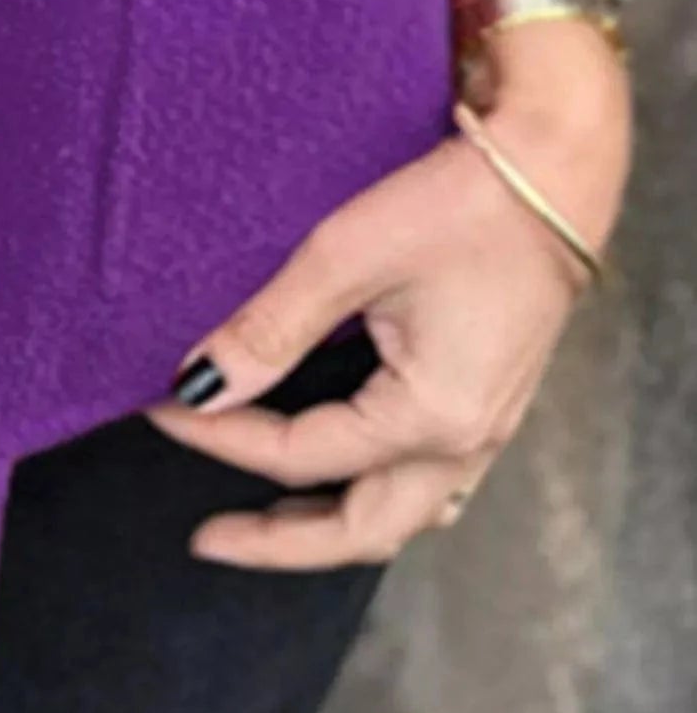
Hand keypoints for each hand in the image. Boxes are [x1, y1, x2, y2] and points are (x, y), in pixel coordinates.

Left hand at [146, 17, 631, 569]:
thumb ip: (270, 330)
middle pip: (362, 530)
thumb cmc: (456, 205)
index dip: (221, 436)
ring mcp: (488, 428)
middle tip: (208, 538)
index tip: (161, 407)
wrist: (551, 169)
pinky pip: (429, 483)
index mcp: (430, 416)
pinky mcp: (490, 401)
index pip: (300, 454)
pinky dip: (375, 493)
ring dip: (331, 528)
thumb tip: (199, 384)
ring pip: (401, 516)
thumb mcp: (346, 257)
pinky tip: (343, 473)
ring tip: (268, 520)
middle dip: (281, 542)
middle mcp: (466, 442)